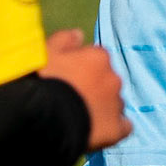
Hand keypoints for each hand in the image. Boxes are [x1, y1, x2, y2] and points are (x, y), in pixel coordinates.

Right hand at [40, 28, 129, 150]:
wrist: (43, 117)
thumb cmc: (41, 81)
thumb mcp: (44, 52)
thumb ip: (63, 40)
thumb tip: (79, 35)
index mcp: (98, 57)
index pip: (97, 59)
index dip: (82, 69)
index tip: (68, 78)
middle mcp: (113, 77)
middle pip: (107, 80)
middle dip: (95, 88)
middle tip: (73, 99)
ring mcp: (116, 103)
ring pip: (114, 103)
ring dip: (103, 107)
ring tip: (82, 117)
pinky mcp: (116, 129)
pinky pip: (123, 126)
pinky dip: (113, 127)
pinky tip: (99, 131)